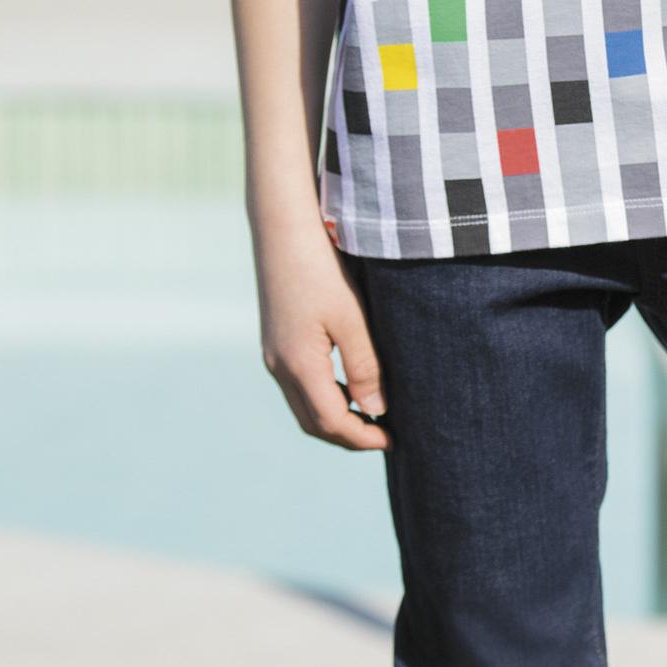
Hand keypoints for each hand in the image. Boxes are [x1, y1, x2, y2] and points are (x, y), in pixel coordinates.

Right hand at [252, 214, 390, 448]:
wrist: (282, 226)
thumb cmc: (321, 266)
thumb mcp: (352, 317)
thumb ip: (364, 367)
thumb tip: (376, 410)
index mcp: (298, 364)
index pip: (331, 422)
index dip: (362, 438)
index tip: (393, 440)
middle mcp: (278, 366)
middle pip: (312, 422)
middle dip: (348, 436)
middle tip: (385, 435)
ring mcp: (273, 354)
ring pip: (303, 406)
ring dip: (335, 418)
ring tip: (372, 415)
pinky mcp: (274, 341)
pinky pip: (298, 385)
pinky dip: (324, 398)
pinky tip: (349, 387)